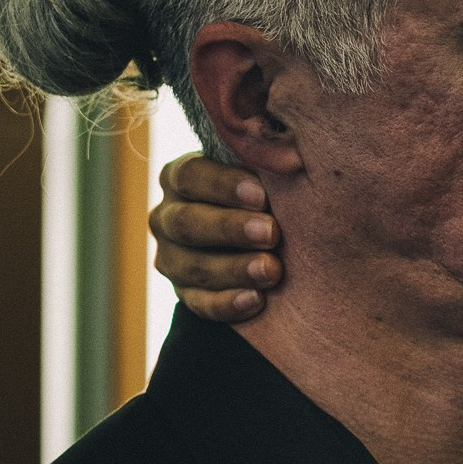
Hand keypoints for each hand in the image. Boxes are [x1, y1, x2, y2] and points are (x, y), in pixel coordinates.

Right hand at [150, 153, 283, 321]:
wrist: (261, 234)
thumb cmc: (265, 192)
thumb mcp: (261, 172)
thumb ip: (269, 163)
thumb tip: (296, 159)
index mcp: (180, 177)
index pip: (191, 175)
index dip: (224, 185)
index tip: (262, 196)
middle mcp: (167, 216)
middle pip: (187, 223)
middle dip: (230, 229)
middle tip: (271, 233)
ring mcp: (172, 258)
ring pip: (193, 266)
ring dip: (234, 269)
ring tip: (272, 271)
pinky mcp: (186, 293)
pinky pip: (200, 303)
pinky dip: (228, 304)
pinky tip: (257, 300)